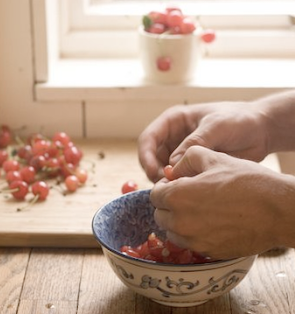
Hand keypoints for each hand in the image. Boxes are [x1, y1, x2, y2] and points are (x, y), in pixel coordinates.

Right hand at [138, 101, 268, 182]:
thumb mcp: (215, 127)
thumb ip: (193, 143)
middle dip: (154, 172)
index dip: (146, 156)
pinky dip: (177, 185)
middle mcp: (173, 138)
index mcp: (174, 121)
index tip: (152, 172)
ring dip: (165, 181)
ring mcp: (181, 153)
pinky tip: (186, 190)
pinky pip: (177, 178)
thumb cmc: (238, 120)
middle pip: (151, 157)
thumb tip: (172, 166)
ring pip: (162, 170)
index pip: (148, 138)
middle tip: (166, 186)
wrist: (259, 131)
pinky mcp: (191, 166)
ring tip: (178, 189)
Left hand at [150, 146, 285, 259]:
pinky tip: (209, 222)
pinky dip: (192, 233)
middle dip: (168, 204)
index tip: (175, 184)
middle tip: (186, 196)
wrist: (276, 208)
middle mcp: (180, 222)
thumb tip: (172, 171)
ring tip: (197, 209)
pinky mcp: (208, 252)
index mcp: (177, 197)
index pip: (154, 195)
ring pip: (172, 231)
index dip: (163, 187)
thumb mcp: (212, 157)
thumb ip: (184, 159)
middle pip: (160, 214)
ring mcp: (194, 241)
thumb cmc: (245, 180)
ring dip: (177, 220)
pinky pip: (189, 243)